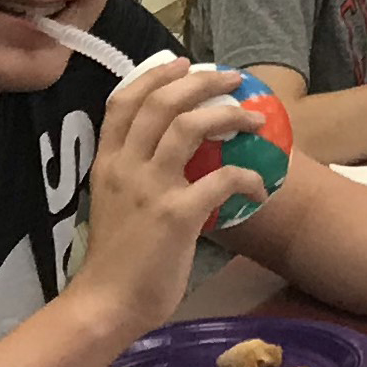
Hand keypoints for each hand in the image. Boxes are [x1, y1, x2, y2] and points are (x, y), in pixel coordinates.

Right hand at [73, 62, 258, 338]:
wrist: (107, 304)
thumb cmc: (116, 261)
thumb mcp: (114, 204)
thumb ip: (136, 177)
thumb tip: (175, 159)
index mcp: (107, 163)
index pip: (123, 102)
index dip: (155, 76)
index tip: (183, 63)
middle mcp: (125, 167)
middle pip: (162, 103)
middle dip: (201, 82)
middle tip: (232, 80)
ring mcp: (150, 188)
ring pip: (190, 127)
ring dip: (229, 116)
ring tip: (255, 120)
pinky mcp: (177, 214)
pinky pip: (223, 179)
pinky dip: (248, 178)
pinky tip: (260, 190)